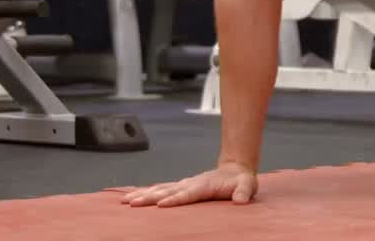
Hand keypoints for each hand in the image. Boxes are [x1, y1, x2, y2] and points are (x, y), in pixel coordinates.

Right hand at [121, 162, 257, 207]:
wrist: (235, 169)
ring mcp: (184, 184)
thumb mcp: (248, 185)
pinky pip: (161, 189)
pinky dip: (147, 192)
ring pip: (160, 189)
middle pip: (167, 191)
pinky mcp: (181, 186)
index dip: (174, 199)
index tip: (160, 204)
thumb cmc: (241, 180)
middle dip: (149, 197)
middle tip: (132, 203)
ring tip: (127, 201)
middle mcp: (191, 183)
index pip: (187, 193)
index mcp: (204, 185)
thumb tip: (241, 200)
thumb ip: (244, 192)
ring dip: (143, 195)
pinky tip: (134, 197)